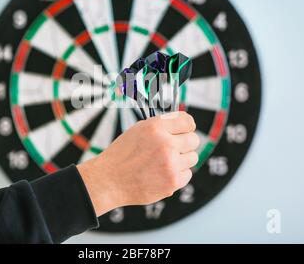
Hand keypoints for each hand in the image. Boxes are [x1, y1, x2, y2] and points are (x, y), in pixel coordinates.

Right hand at [77, 111, 199, 216]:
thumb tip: (185, 124)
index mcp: (156, 127)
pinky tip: (162, 173)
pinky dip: (177, 175)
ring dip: (182, 160)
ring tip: (164, 163)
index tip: (185, 130)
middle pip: (194, 140)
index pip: (187, 121)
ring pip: (193, 158)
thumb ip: (162, 126)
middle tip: (173, 149)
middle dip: (185, 144)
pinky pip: (187, 174)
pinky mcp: (173, 181)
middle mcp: (165, 143)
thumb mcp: (139, 130)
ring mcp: (170, 163)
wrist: (109, 180)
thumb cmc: (122, 155)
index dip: (187, 126)